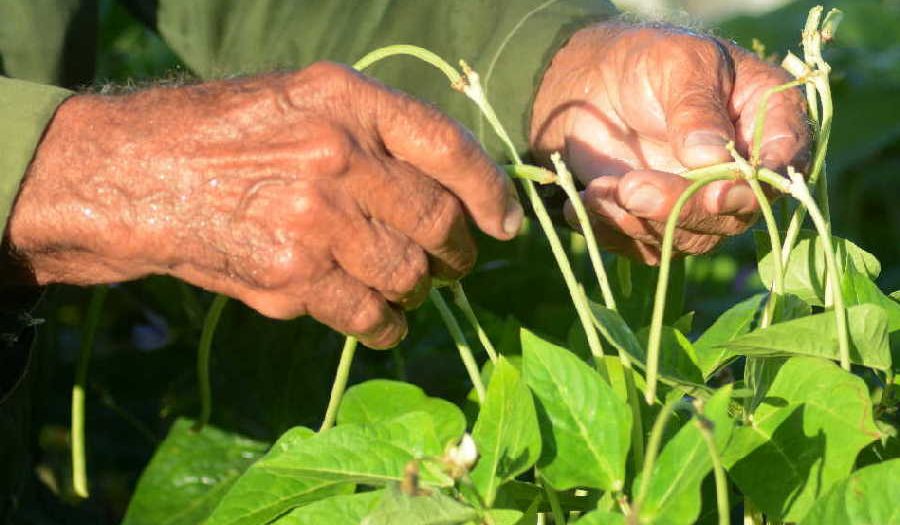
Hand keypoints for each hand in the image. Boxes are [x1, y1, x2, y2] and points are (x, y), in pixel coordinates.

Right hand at [7, 62, 522, 347]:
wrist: (131, 174)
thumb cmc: (222, 134)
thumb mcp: (301, 99)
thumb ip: (375, 132)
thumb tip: (453, 186)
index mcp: (346, 100)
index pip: (449, 148)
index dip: (491, 191)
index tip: (506, 223)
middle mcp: (336, 155)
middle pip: (437, 222)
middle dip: (456, 253)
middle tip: (453, 264)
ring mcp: (313, 219)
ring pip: (408, 275)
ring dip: (419, 292)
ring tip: (411, 289)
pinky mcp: (288, 276)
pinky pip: (367, 314)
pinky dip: (385, 326)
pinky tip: (382, 322)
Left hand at [531, 24, 809, 263]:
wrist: (593, 84)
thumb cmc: (648, 61)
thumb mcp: (677, 64)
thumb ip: (696, 108)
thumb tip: (712, 159)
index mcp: (769, 120)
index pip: (782, 163)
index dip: (756, 186)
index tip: (719, 194)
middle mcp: (744, 171)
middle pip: (733, 214)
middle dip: (681, 207)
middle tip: (633, 188)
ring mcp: (704, 202)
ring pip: (690, 238)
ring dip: (640, 221)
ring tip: (598, 189)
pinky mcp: (663, 224)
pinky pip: (648, 247)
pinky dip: (613, 232)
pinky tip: (584, 202)